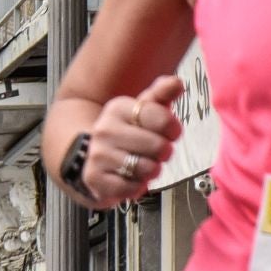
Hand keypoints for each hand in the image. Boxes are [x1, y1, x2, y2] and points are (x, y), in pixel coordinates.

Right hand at [82, 75, 184, 206]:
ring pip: (146, 168)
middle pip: (158, 146)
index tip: (169, 132)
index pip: (161, 118)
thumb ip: (162, 95)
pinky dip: (137, 187)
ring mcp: (97, 155)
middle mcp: (104, 129)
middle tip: (155, 152)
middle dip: (163, 153)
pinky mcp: (94, 178)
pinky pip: (132, 188)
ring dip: (151, 171)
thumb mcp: (143, 111)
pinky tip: (130, 178)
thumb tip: (176, 82)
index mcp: (117, 108)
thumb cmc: (128, 134)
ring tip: (142, 165)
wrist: (95, 159)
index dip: (173, 129)